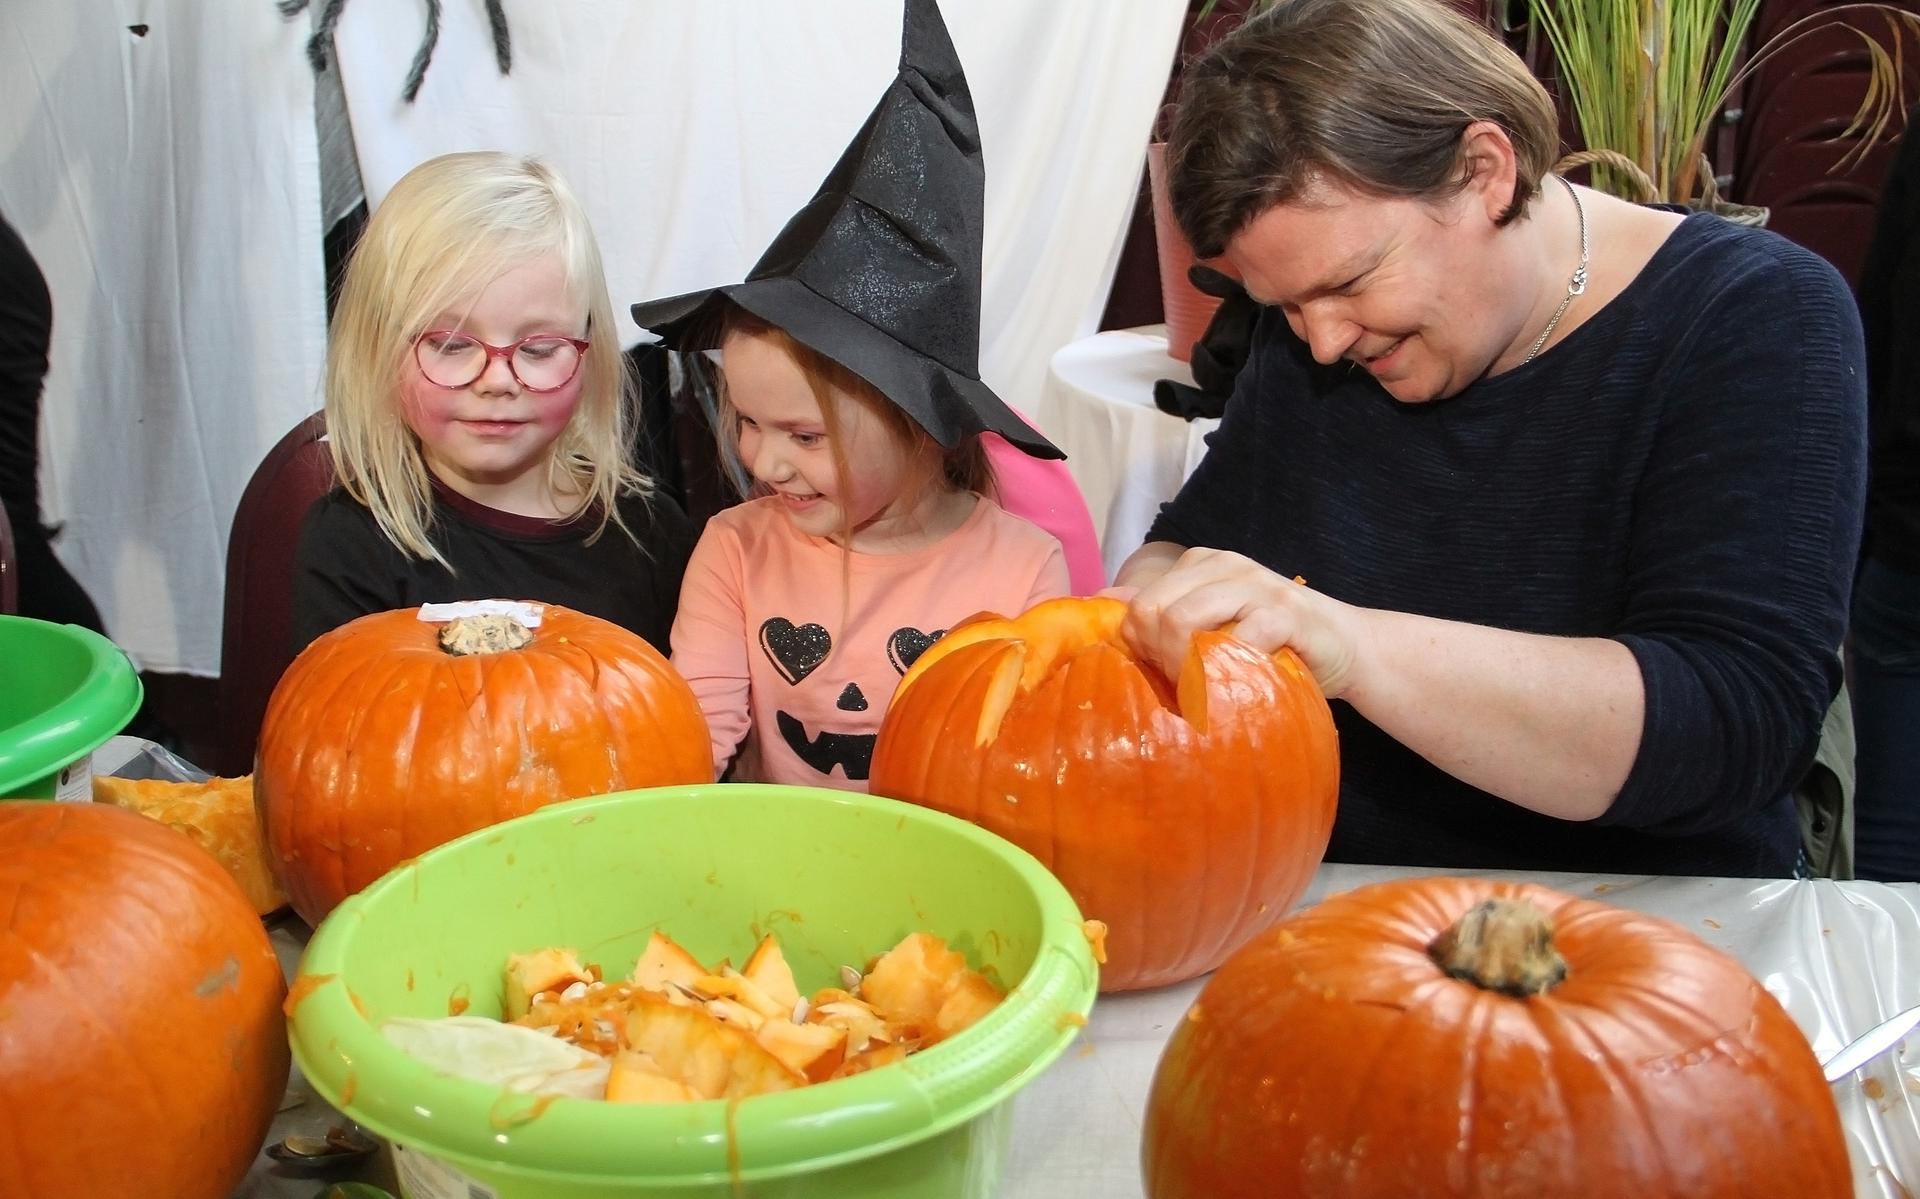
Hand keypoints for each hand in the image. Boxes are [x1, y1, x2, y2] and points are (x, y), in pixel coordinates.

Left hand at [1122, 547, 1362, 696]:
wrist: (1346, 646)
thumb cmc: (1272, 642)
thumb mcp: (1214, 624)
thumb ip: (1165, 613)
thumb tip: (1103, 605)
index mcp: (1202, 563)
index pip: (1140, 603)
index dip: (1142, 647)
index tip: (1165, 673)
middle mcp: (1225, 565)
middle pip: (1154, 611)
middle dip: (1158, 659)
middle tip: (1181, 687)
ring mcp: (1256, 585)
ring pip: (1182, 622)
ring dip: (1182, 669)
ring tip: (1201, 692)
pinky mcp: (1284, 613)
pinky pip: (1233, 643)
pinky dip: (1223, 676)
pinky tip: (1234, 691)